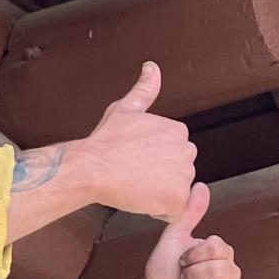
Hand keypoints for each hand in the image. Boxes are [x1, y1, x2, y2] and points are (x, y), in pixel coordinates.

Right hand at [79, 62, 193, 219]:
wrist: (92, 167)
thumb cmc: (104, 141)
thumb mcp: (125, 109)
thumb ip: (145, 90)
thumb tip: (152, 67)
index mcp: (178, 131)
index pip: (172, 156)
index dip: (151, 162)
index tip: (133, 160)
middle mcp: (187, 150)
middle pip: (177, 174)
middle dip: (159, 178)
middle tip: (133, 175)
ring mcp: (184, 175)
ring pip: (176, 192)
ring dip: (158, 194)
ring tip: (134, 186)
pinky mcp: (178, 198)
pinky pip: (175, 211)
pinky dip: (159, 211)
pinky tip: (142, 200)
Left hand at [136, 183, 239, 278]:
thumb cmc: (163, 269)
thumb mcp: (174, 238)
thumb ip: (190, 213)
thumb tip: (200, 185)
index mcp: (222, 253)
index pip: (217, 248)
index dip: (193, 255)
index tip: (182, 260)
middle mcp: (231, 273)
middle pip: (219, 270)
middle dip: (191, 275)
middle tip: (182, 278)